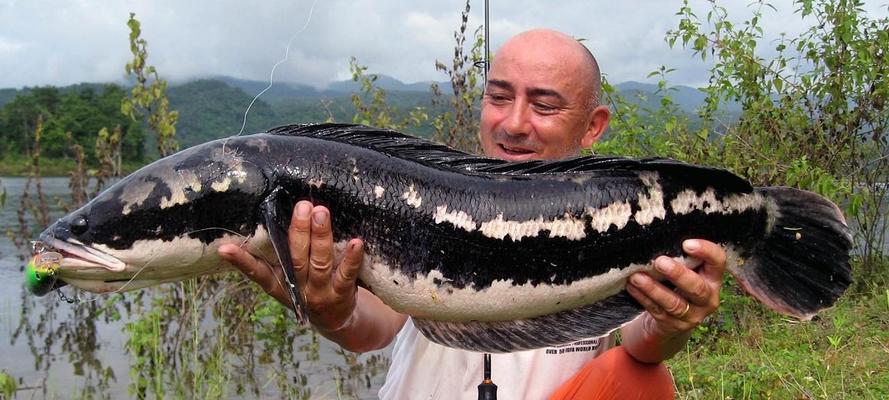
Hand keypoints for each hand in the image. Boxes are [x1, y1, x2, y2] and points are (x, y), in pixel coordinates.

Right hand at [219, 200, 364, 331]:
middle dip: (298, 231)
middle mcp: (298, 288)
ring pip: (319, 263)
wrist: (336, 320)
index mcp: (279, 284)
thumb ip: (282, 254)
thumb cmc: (308, 288)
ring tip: (321, 213)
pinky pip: (347, 274)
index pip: (257, 272)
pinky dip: (351, 258)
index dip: (241, 261)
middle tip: (302, 206)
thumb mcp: (288, 279)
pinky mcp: (342, 293)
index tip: (224, 248)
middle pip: (295, 259)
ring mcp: (320, 292)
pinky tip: (356, 242)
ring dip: (320, 237)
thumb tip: (275, 213)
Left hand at [625, 239, 725, 338]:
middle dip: (678, 274)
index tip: (686, 243)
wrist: (671, 320)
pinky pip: (657, 311)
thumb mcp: (686, 269)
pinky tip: (631, 286)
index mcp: (713, 278)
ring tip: (636, 277)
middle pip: (697, 287)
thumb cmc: (678, 284)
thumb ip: (680, 256)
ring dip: (653, 289)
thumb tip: (657, 234)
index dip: (706, 252)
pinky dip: (643, 298)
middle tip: (659, 261)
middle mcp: (707, 298)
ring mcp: (692, 315)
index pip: (718, 262)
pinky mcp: (673, 325)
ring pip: (674, 303)